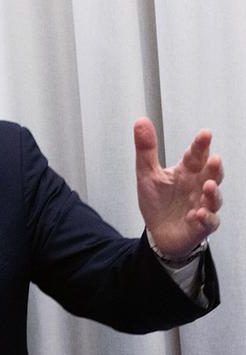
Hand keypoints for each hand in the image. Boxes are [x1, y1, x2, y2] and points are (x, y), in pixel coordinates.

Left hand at [135, 118, 223, 256]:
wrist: (158, 232)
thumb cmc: (158, 202)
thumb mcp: (147, 174)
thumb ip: (146, 149)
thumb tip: (141, 122)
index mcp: (187, 171)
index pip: (196, 154)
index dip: (201, 145)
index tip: (204, 134)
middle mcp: (198, 186)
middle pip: (211, 173)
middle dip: (214, 167)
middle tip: (214, 159)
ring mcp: (203, 205)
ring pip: (214, 197)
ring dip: (213, 192)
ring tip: (208, 185)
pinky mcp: (202, 225)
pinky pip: (208, 221)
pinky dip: (205, 217)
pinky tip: (198, 213)